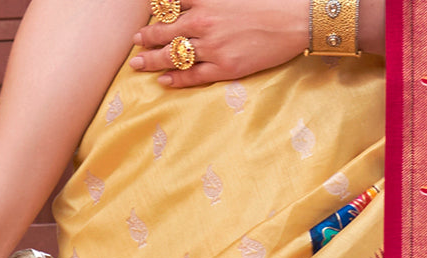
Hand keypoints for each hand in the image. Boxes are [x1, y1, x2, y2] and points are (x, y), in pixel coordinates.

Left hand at [130, 0, 307, 86]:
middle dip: (146, 37)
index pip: (170, 5)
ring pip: (174, 55)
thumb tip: (190, 3)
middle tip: (134, 42)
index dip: (156, 11)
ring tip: (137, 63)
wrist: (292, 21)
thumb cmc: (266, 3)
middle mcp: (204, 22)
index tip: (147, 16)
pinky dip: (176, 78)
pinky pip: (193, 75)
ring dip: (152, 59)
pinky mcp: (225, 67)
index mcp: (205, 0)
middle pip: (165, 31)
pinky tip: (163, 81)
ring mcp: (213, 47)